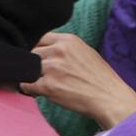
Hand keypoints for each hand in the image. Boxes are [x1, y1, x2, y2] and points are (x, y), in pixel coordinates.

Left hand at [20, 32, 135, 127]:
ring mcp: (52, 68)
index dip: (38, 49)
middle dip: (35, 64)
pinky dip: (29, 90)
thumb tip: (47, 50)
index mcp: (68, 40)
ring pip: (27, 69)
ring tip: (42, 84)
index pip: (39, 38)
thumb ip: (66, 48)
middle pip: (31, 53)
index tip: (41, 58)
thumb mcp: (86, 52)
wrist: (110, 97)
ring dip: (32, 77)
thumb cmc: (100, 78)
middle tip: (43, 74)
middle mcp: (59, 51)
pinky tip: (39, 93)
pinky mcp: (48, 86)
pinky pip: (26, 86)